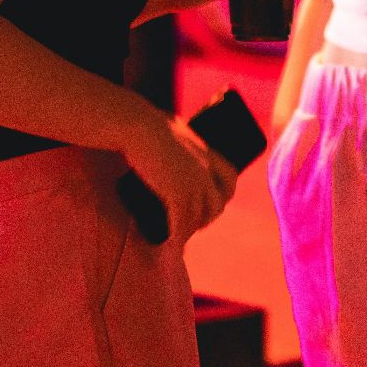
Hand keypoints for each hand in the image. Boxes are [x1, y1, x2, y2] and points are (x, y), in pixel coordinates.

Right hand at [126, 115, 238, 243]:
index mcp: (207, 152)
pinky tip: (172, 245)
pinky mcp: (177, 195)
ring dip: (190, 230)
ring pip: (199, 218)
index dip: (224, 194)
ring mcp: (194, 185)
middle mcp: (206, 171)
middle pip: (216, 205)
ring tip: (178, 236)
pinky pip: (182, 224)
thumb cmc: (147, 121)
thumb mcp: (173, 127)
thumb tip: (166, 137)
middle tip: (191, 223)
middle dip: (206, 217)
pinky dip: (178, 237)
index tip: (212, 202)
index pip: (229, 178)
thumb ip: (177, 138)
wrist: (137, 125)